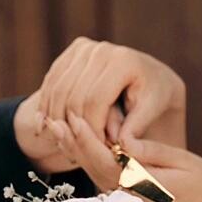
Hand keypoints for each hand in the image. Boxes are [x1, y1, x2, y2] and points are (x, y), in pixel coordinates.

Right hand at [32, 39, 186, 152]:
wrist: (150, 74)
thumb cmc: (154, 96)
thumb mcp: (152, 111)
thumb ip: (136, 126)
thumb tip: (121, 145)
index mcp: (123, 61)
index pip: (95, 101)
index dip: (92, 129)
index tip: (93, 151)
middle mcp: (101, 49)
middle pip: (73, 96)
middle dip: (73, 128)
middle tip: (74, 153)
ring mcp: (84, 48)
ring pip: (58, 90)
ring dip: (55, 120)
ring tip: (61, 144)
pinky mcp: (73, 52)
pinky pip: (52, 82)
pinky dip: (47, 105)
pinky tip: (47, 127)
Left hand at [70, 120, 201, 201]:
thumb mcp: (183, 163)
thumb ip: (151, 153)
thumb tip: (122, 141)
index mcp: (143, 189)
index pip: (105, 162)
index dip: (86, 139)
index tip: (73, 116)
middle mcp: (131, 201)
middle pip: (93, 170)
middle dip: (73, 144)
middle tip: (54, 117)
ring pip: (96, 176)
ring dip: (78, 153)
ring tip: (61, 127)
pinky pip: (106, 182)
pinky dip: (91, 162)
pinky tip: (82, 145)